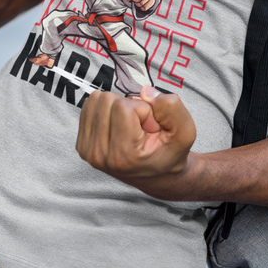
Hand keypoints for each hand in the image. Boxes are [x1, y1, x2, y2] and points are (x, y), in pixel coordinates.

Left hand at [76, 87, 197, 198]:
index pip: (124, 106)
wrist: (158, 175)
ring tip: (130, 127)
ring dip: (117, 107)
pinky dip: (106, 110)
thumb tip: (144, 92)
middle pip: (107, 100)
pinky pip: (89, 106)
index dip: (143, 110)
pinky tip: (119, 126)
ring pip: (97, 99)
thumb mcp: (185, 131)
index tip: (151, 129)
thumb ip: (172, 108)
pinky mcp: (82, 145)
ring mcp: (88, 152)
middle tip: (140, 128)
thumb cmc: (170, 152)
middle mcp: (100, 156)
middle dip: (129, 106)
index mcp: (123, 156)